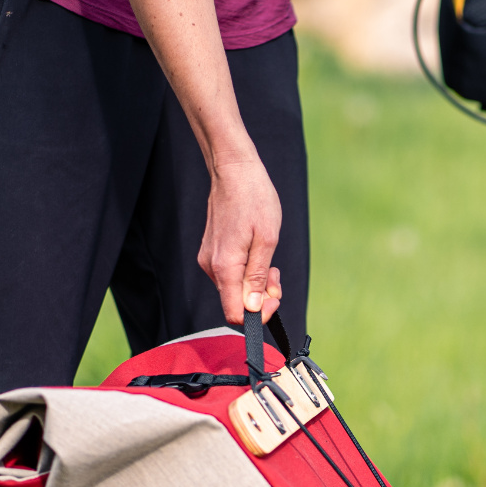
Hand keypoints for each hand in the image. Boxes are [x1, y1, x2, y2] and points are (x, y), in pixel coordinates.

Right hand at [197, 156, 282, 325]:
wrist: (234, 171)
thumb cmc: (254, 199)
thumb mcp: (267, 240)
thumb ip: (258, 277)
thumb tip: (253, 307)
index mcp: (225, 267)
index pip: (235, 313)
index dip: (257, 314)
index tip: (274, 299)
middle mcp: (211, 267)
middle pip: (235, 302)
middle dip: (260, 296)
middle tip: (276, 276)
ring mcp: (209, 259)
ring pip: (233, 288)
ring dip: (255, 283)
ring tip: (270, 261)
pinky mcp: (211, 252)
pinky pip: (229, 274)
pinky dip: (246, 272)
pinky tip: (257, 254)